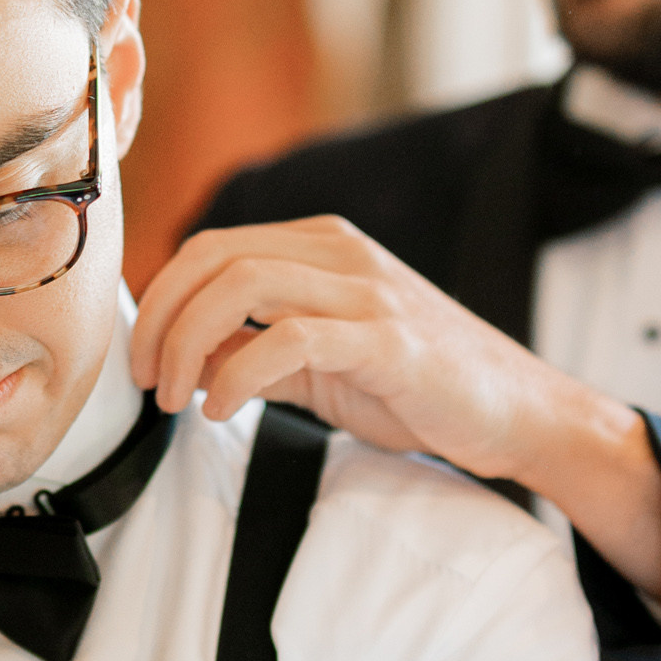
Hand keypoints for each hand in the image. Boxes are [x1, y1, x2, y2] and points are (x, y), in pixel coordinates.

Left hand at [132, 218, 660, 613]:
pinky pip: (289, 337)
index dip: (161, 300)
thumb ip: (255, 352)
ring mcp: (367, 290)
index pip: (211, 247)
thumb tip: (180, 358)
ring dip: (187, 344)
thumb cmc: (418, 391)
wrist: (517, 415)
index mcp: (321, 246)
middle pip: (213, 256)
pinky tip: (222, 409)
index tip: (142, 360)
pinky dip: (238, 373)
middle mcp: (340, 252)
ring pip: (242, 283)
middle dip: (160, 321)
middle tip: (147, 384)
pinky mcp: (388, 338)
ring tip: (178, 399)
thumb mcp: (320, 366)